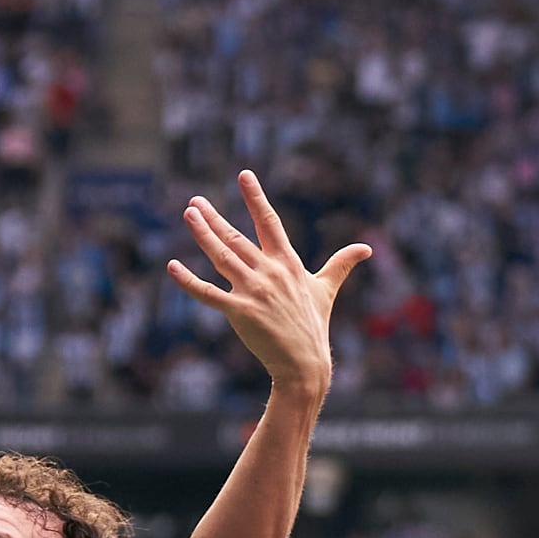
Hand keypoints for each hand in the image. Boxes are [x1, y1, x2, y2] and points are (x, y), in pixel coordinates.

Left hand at [167, 170, 368, 397]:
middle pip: (236, 238)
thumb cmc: (314, 324)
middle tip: (195, 201)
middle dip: (215, 217)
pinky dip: (188, 281)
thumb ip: (341, 264)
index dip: (256, 198)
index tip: (244, 175)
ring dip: (203, 235)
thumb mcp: (327, 288)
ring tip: (189, 215)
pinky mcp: (239, 313)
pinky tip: (172, 267)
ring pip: (221, 257)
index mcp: (287, 263)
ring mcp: (253, 292)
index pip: (270, 222)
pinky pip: (208, 294)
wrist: (305, 362)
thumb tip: (366, 248)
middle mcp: (269, 273)